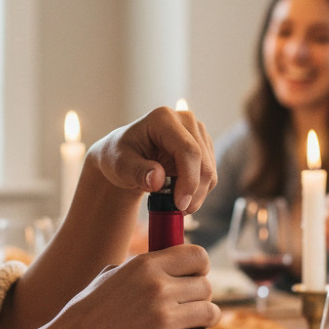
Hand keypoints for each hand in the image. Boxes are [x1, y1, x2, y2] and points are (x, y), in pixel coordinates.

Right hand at [44, 243, 225, 328]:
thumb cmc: (86, 311)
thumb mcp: (109, 275)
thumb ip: (138, 268)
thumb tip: (160, 266)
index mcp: (145, 266)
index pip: (196, 256)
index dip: (201, 266)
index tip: (197, 276)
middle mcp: (158, 288)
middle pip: (206, 286)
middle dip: (202, 295)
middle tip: (192, 305)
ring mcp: (163, 319)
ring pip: (211, 312)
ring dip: (208, 318)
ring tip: (198, 323)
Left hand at [89, 106, 216, 211]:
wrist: (124, 157)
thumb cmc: (119, 157)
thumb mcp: (119, 166)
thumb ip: (137, 172)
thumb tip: (158, 180)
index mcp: (163, 118)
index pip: (188, 150)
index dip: (189, 180)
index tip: (180, 204)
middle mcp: (185, 120)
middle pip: (203, 162)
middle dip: (193, 192)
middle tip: (178, 210)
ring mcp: (197, 132)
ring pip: (209, 170)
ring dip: (196, 194)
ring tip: (174, 204)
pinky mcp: (203, 146)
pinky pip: (209, 175)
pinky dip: (197, 190)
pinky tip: (178, 194)